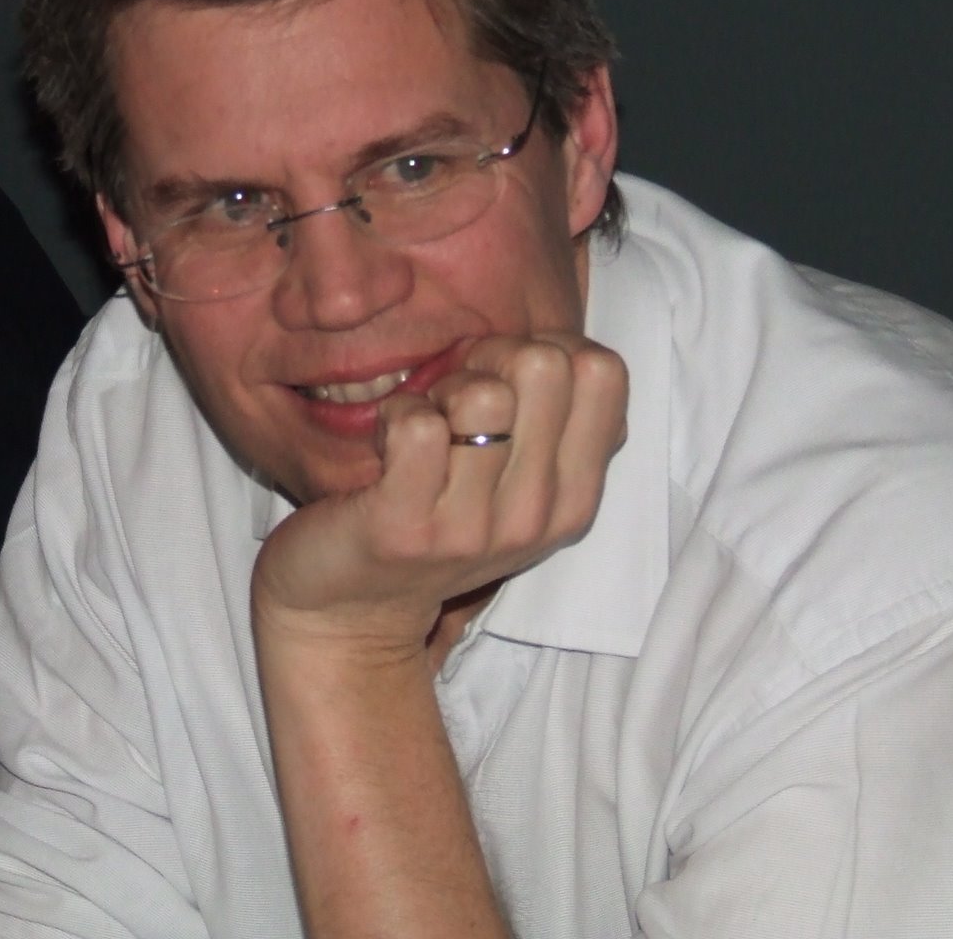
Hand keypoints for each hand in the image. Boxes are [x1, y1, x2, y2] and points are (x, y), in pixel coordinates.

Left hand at [250, 332, 627, 658]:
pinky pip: (418, 427)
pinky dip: (394, 415)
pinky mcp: (407, 530)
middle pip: (545, 365)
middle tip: (453, 398)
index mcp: (573, 496)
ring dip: (437, 392)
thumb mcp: (514, 481)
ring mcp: (474, 529)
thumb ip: (548, 417)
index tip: (503, 379)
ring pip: (482, 395)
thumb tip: (555, 340)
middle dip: (488, 358)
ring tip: (421, 429)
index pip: (603, 370)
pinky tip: (386, 445)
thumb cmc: (432, 520)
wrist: (349, 613)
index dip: (545, 346)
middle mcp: (536, 516)